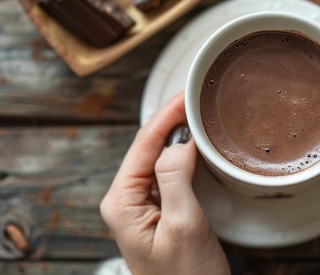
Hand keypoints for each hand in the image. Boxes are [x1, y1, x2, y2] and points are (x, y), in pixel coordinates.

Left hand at [100, 92, 228, 274]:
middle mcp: (127, 200)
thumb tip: (179, 140)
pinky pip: (169, 172)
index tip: (187, 95)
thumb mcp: (184, 224)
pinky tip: (196, 143)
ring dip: (178, 133)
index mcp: (122, 202)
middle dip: (172, 118)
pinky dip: (184, 152)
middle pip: (149, 145)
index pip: (144, 143)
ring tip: (198, 112)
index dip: (167, 115)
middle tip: (197, 97)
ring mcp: (142, 205)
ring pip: (159, 156)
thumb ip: (176, 177)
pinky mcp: (160, 210)